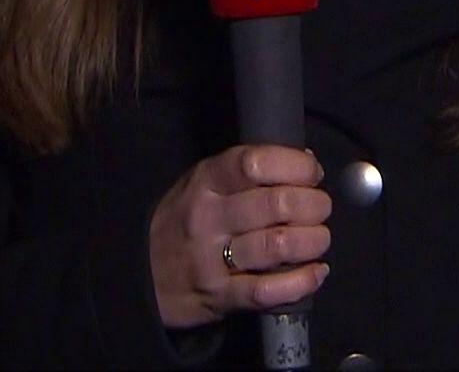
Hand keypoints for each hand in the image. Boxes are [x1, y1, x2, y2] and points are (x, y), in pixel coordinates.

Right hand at [149, 143, 331, 328]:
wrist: (137, 274)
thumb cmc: (181, 222)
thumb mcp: (201, 183)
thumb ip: (246, 172)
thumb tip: (304, 160)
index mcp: (205, 181)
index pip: (256, 163)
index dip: (296, 166)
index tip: (312, 173)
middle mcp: (209, 217)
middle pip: (278, 203)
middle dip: (315, 204)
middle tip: (321, 208)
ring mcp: (213, 259)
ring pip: (279, 244)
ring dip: (314, 241)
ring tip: (318, 238)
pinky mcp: (220, 297)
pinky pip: (269, 290)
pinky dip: (302, 281)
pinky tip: (316, 272)